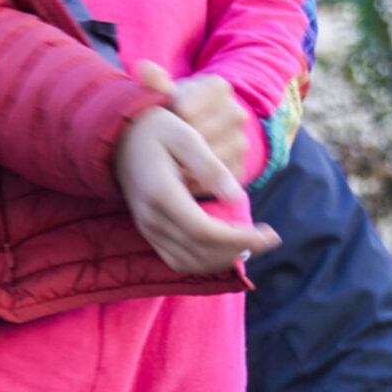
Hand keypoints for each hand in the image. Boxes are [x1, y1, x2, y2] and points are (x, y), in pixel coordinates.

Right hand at [113, 105, 279, 275]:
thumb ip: (210, 165)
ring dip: (224, 260)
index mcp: (161, 193)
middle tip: (270, 239)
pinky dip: (206, 261)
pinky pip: (179, 261)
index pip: (204, 231)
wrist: (120, 139)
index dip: (239, 238)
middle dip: (240, 250)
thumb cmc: (156, 129)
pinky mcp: (150, 234)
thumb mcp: (185, 134)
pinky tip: (227, 249)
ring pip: (190, 262)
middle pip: (200, 251)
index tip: (269, 233)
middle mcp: (152, 218)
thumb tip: (237, 197)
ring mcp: (148, 230)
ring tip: (253, 246)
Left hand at [138, 60, 251, 184]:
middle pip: (195, 137)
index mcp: (218, 87)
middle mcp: (236, 113)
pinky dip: (193, 184)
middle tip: (160, 147)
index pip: (183, 110)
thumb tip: (143, 67)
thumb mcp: (167, 95)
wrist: (202, 129)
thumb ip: (156, 85)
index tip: (160, 122)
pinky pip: (212, 183)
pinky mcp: (239, 169)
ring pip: (205, 162)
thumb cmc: (178, 109)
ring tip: (168, 163)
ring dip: (182, 167)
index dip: (167, 120)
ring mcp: (241, 142)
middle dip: (175, 145)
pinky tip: (180, 177)